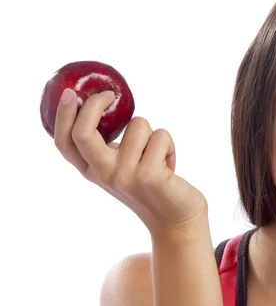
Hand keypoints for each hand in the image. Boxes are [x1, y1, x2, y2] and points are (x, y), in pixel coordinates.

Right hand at [53, 88, 207, 236]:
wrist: (175, 219)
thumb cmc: (151, 186)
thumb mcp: (121, 168)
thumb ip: (108, 148)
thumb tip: (101, 107)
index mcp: (93, 171)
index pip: (65, 143)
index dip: (63, 117)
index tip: (69, 94)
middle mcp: (104, 174)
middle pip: (84, 132)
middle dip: (94, 105)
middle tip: (109, 96)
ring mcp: (125, 175)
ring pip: (138, 124)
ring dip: (154, 134)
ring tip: (158, 156)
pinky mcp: (149, 175)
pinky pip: (161, 135)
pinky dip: (170, 145)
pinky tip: (170, 166)